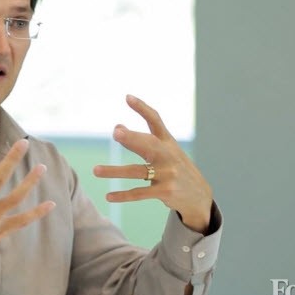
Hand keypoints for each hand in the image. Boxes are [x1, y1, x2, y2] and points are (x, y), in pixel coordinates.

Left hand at [93, 95, 212, 232]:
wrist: (199, 196)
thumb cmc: (176, 168)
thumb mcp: (165, 151)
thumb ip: (143, 140)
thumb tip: (117, 127)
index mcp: (168, 142)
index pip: (156, 121)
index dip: (142, 109)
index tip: (128, 97)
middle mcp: (168, 156)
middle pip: (148, 144)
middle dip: (132, 138)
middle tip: (116, 132)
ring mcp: (168, 174)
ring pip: (136, 171)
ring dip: (115, 171)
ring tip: (95, 170)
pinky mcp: (166, 191)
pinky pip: (140, 193)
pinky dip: (123, 195)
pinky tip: (108, 196)